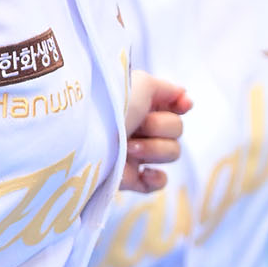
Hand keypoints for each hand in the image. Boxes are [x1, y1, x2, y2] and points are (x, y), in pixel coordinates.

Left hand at [122, 71, 191, 193]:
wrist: (84, 140)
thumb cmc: (110, 107)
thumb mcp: (140, 85)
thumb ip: (165, 88)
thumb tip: (183, 95)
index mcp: (140, 104)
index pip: (174, 105)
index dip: (182, 105)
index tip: (182, 105)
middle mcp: (140, 127)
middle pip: (177, 129)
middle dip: (161, 126)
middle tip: (137, 126)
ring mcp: (136, 154)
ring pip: (172, 153)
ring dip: (154, 149)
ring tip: (128, 148)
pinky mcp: (131, 178)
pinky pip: (159, 182)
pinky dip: (156, 178)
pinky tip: (143, 172)